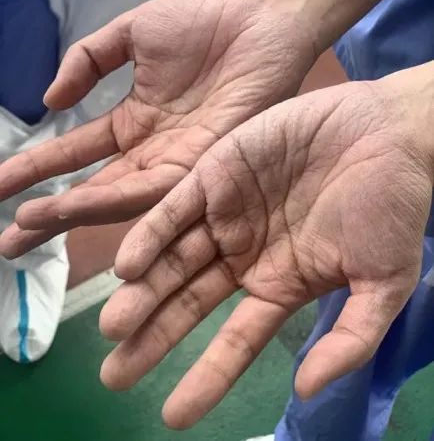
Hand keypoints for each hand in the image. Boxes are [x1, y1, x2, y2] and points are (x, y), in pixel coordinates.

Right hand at [0, 0, 313, 256]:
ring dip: (73, 212)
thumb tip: (48, 100)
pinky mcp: (204, 164)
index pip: (75, 154)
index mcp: (133, 121)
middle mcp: (150, 150)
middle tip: (5, 244)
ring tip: (29, 227)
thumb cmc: (203, 20)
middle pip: (91, 191)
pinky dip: (119, 204)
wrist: (260, 15)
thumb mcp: (131, 34)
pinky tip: (79, 212)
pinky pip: (157, 190)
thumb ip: (87, 61)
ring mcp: (176, 160)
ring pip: (118, 198)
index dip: (35, 171)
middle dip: (47, 215)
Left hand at [98, 74, 432, 428]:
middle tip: (116, 374)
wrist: (387, 131)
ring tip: (113, 327)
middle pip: (190, 301)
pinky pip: (174, 209)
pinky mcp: (214, 172)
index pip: (236, 339)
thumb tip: (306, 390)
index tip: (173, 416)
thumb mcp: (385, 281)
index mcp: (280, 282)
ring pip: (173, 259)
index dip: (207, 376)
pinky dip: (150, 236)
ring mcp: (226, 213)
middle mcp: (245, 252)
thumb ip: (351, 336)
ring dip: (142, 292)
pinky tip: (128, 266)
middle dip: (153, 336)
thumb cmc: (392, 204)